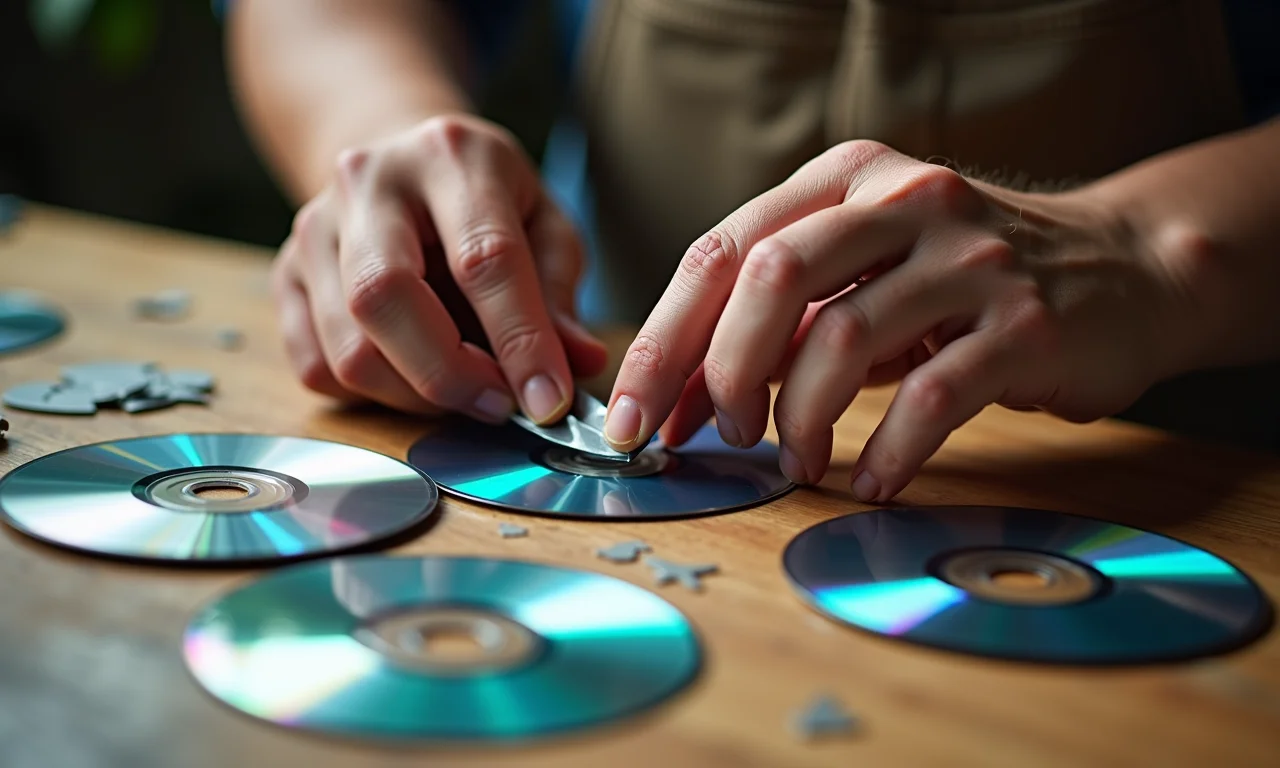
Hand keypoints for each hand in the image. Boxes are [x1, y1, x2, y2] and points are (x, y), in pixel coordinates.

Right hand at [271, 114, 606, 422]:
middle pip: (383, 298)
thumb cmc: (486, 201)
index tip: (548, 402)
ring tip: (465, 392)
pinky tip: (413, 376)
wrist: (400, 162)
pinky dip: (372, 394)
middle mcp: (368, 182)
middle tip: (498, 406)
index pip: (484, 259)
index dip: (520, 341)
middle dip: (449, 374)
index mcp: (450, 155)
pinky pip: (317, 366)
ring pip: (347, 347)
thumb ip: (558, 294)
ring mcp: (314, 227)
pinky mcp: (284, 274)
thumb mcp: (544, 226)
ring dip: (414, 396)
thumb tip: (578, 365)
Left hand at [605, 140, 1199, 500]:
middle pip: (771, 278)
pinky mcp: (1025, 325)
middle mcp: (905, 199)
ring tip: (794, 460)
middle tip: (714, 439)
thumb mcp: (868, 272)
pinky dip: (884, 453)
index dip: (666, 338)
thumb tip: (683, 398)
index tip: (633, 413)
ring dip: (798, 419)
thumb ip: (785, 318)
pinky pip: (929, 399)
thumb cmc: (964, 283)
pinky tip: (871, 480)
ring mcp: (969, 260)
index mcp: (849, 177)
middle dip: (718, 372)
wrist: (1123, 271)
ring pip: (842, 339)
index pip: (726, 249)